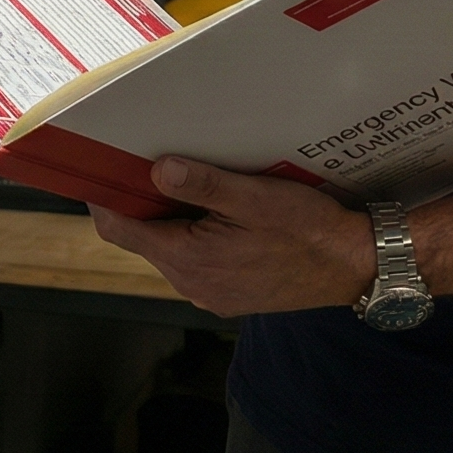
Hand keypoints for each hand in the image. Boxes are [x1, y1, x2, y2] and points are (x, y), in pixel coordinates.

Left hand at [89, 158, 376, 317]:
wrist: (355, 267)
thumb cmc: (310, 233)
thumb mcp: (256, 199)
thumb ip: (204, 185)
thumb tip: (158, 170)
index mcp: (190, 261)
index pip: (119, 230)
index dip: (104, 197)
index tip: (97, 167)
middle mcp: (193, 284)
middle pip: (141, 238)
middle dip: (138, 201)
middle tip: (143, 161)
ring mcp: (211, 292)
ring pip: (168, 248)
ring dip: (168, 217)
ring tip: (184, 179)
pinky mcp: (229, 292)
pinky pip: (194, 259)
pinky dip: (192, 233)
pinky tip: (214, 209)